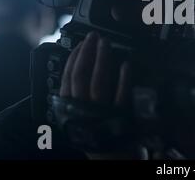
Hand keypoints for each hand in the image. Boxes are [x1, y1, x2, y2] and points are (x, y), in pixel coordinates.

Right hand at [59, 32, 142, 158]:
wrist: (110, 159)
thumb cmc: (96, 132)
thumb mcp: (81, 114)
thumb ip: (78, 94)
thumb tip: (81, 66)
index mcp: (70, 109)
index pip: (67, 78)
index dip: (74, 57)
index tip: (82, 43)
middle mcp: (83, 111)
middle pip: (81, 77)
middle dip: (88, 53)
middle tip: (95, 36)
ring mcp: (101, 115)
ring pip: (98, 83)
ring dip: (102, 60)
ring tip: (106, 43)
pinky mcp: (120, 119)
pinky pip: (121, 96)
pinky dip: (123, 79)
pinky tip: (126, 64)